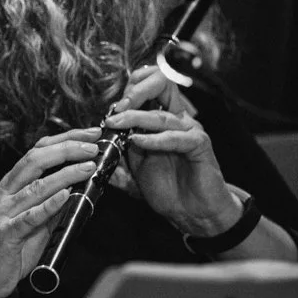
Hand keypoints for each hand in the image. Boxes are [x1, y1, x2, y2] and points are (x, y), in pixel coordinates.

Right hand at [0, 129, 101, 297]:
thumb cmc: (7, 250)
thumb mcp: (32, 222)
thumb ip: (51, 205)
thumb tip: (79, 189)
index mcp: (8, 186)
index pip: (36, 152)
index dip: (63, 139)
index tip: (88, 135)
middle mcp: (3, 194)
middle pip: (35, 160)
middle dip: (66, 149)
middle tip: (91, 146)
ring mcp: (2, 213)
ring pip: (35, 186)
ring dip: (65, 174)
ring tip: (88, 167)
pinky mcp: (5, 235)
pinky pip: (29, 217)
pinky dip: (49, 204)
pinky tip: (65, 195)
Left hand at [105, 64, 195, 198]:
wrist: (191, 212)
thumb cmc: (167, 188)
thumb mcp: (135, 167)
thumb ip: (120, 150)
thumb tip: (98, 140)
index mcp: (163, 120)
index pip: (151, 86)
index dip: (131, 89)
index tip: (111, 107)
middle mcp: (178, 119)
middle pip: (162, 85)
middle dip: (136, 91)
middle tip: (115, 109)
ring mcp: (190, 130)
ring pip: (161, 116)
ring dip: (135, 118)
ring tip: (116, 124)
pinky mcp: (200, 145)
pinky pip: (176, 137)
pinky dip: (155, 139)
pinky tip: (137, 141)